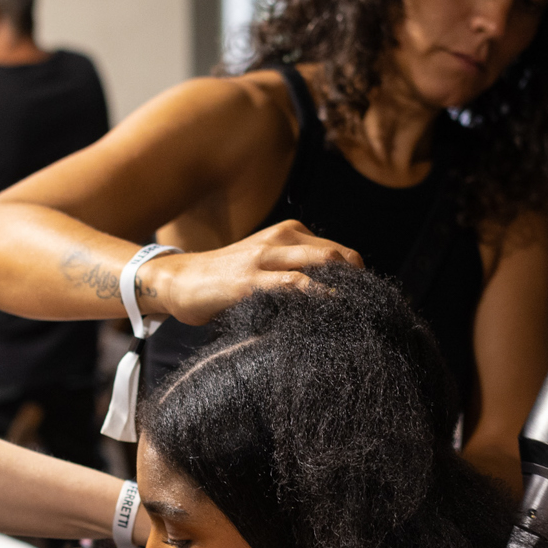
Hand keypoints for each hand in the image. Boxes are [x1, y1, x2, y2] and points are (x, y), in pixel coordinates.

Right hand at [154, 221, 360, 325]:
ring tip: (357, 314)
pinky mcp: (249, 281)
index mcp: (288, 233)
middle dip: (359, 282)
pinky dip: (317, 298)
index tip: (367, 302)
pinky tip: (328, 315)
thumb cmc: (225, 278)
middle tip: (369, 311)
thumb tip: (332, 297)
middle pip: (337, 255)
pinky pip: (294, 286)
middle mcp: (280, 238)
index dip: (357, 276)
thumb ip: (294, 271)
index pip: (337, 251)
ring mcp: (264, 257)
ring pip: (321, 263)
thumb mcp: (265, 264)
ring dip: (344, 289)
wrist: (178, 280)